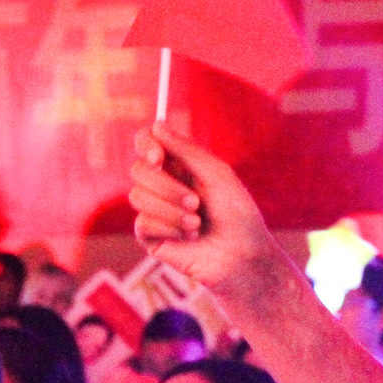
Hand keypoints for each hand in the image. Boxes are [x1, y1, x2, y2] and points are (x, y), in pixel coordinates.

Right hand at [128, 123, 285, 298]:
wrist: (244, 257)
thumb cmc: (238, 214)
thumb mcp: (217, 175)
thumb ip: (186, 150)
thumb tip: (156, 125)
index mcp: (180, 167)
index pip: (148, 144)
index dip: (146, 145)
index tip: (158, 157)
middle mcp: (164, 186)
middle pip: (138, 170)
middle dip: (167, 186)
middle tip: (196, 202)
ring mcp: (155, 211)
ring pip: (137, 197)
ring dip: (171, 210)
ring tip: (197, 223)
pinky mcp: (152, 237)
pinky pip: (142, 222)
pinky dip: (169, 228)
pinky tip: (190, 238)